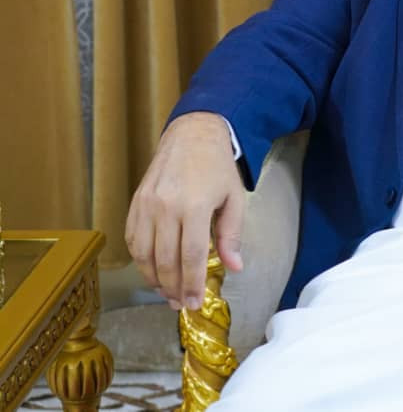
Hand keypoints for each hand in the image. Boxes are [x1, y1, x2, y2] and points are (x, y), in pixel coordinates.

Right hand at [125, 112, 245, 309]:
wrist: (192, 135)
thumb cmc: (217, 168)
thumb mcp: (235, 198)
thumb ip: (232, 235)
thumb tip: (234, 267)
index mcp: (194, 206)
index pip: (191, 257)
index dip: (191, 284)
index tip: (193, 303)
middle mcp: (166, 207)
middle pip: (165, 260)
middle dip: (172, 288)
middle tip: (180, 304)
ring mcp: (146, 204)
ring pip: (143, 254)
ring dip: (153, 278)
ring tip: (166, 292)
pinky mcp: (135, 202)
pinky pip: (132, 238)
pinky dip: (139, 259)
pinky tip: (151, 270)